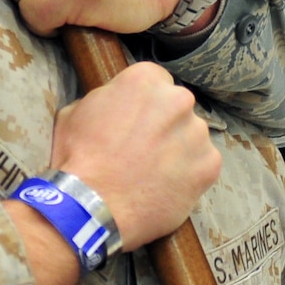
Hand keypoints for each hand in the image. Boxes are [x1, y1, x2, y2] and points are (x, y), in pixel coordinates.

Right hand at [49, 61, 219, 248]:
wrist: (91, 205)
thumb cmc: (78, 158)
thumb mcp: (75, 112)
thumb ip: (104, 99)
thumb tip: (112, 104)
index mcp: (145, 79)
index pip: (155, 83)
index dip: (143, 105)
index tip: (134, 123)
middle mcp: (178, 99)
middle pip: (176, 107)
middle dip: (163, 124)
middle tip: (143, 149)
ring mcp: (197, 133)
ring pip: (192, 136)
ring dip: (178, 149)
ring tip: (153, 172)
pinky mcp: (209, 164)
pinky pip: (203, 164)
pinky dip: (189, 174)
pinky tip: (166, 186)